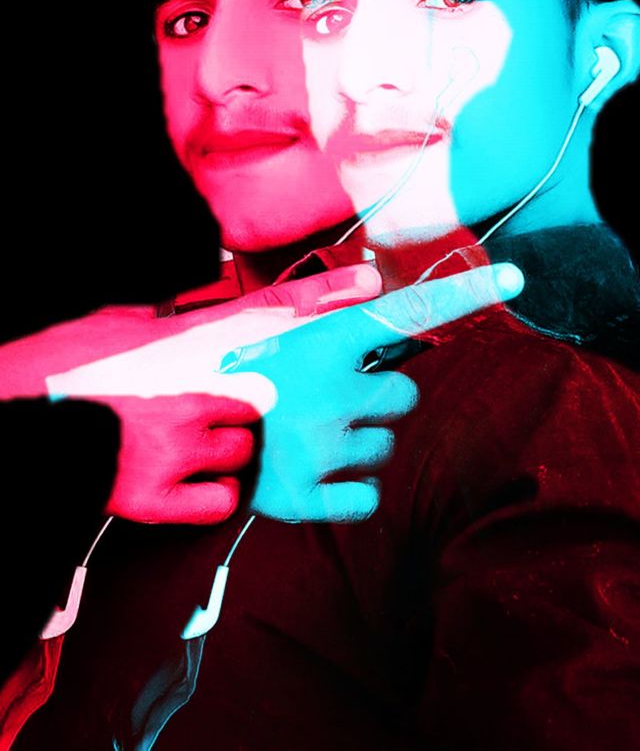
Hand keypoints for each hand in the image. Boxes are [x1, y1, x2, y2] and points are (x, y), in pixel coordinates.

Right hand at [46, 265, 382, 524]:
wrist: (11, 423)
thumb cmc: (56, 372)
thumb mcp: (111, 327)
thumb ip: (165, 319)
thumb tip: (188, 309)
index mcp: (179, 345)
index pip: (271, 311)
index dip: (326, 296)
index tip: (371, 287)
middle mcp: (189, 391)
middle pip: (274, 403)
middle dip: (276, 411)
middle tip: (251, 412)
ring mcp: (174, 446)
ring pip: (248, 454)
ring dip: (234, 453)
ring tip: (191, 445)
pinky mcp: (153, 495)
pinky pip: (219, 499)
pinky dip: (211, 493)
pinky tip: (187, 481)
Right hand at [229, 263, 523, 522]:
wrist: (161, 438)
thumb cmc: (213, 375)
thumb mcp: (251, 325)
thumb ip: (316, 300)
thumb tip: (374, 280)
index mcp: (320, 345)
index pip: (405, 312)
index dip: (463, 294)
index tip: (515, 277)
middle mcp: (332, 394)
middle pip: (404, 398)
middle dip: (374, 399)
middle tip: (324, 401)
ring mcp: (323, 449)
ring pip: (383, 447)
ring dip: (355, 443)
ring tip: (303, 436)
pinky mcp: (310, 499)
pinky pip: (366, 497)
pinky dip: (347, 491)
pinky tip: (311, 475)